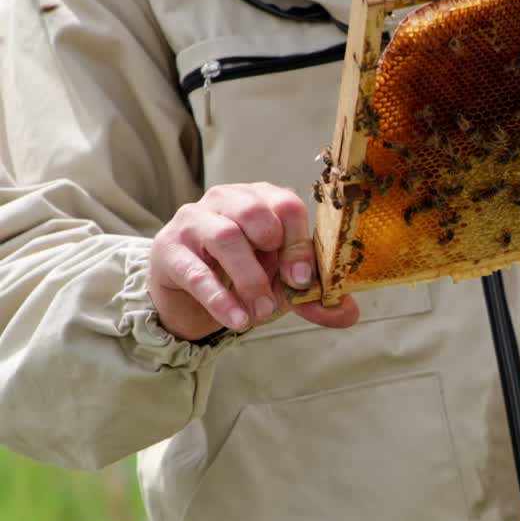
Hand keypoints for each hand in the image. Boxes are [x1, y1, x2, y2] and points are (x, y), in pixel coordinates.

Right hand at [148, 183, 358, 341]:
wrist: (191, 295)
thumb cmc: (244, 275)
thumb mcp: (283, 286)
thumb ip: (314, 298)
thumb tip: (348, 313)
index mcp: (262, 200)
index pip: (287, 205)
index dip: (300, 243)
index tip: (303, 279)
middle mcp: (227, 201)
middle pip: (255, 210)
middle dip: (276, 252)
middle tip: (285, 290)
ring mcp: (194, 220)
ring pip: (226, 237)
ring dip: (250, 280)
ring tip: (261, 313)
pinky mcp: (169, 249)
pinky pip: (196, 271)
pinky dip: (220, 298)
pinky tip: (237, 320)